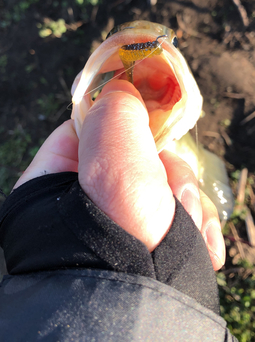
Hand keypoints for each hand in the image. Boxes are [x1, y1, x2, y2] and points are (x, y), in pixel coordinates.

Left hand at [14, 80, 224, 269]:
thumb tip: (121, 89)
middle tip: (172, 191)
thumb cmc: (120, 233)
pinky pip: (180, 216)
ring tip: (186, 226)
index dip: (122, 119)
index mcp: (55, 181)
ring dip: (184, 202)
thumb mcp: (113, 158)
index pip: (86, 129)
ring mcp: (120, 226)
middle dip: (165, 173)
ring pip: (164, 185)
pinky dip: (197, 226)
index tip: (151, 116)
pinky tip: (202, 245)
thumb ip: (115, 111)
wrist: (147, 313)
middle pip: (135, 157)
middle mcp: (86, 204)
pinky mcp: (151, 244)